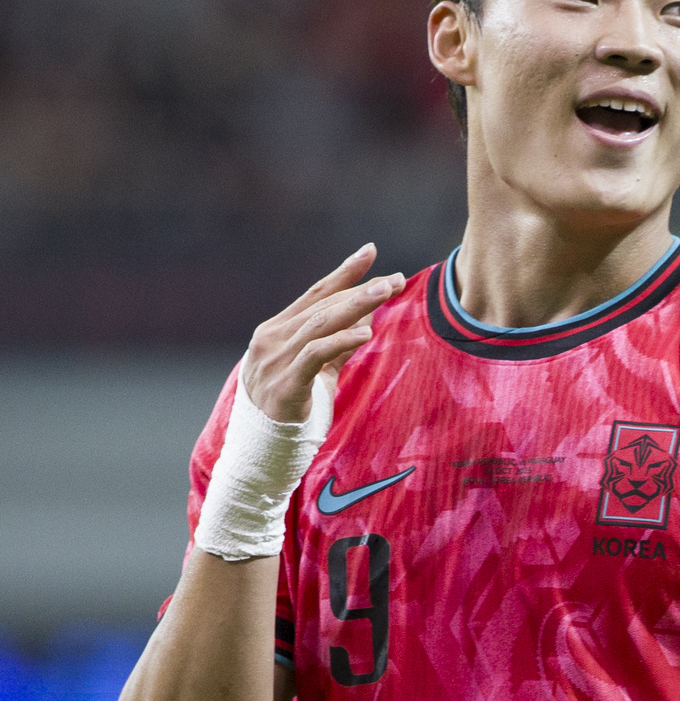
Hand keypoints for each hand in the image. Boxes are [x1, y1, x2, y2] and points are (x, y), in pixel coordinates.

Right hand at [240, 243, 404, 423]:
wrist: (262, 449)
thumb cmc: (291, 408)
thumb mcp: (317, 370)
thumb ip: (337, 344)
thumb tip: (365, 317)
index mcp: (277, 330)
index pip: (315, 293)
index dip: (344, 272)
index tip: (370, 251)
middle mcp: (271, 339)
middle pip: (322, 305)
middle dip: (361, 289)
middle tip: (395, 279)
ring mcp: (275, 360)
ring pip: (320, 323)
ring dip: (356, 306)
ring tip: (386, 293)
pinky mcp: (284, 384)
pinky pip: (315, 355)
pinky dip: (340, 341)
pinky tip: (365, 334)